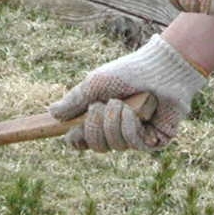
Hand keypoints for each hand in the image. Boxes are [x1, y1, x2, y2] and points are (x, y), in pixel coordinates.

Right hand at [48, 34, 206, 150]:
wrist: (161, 68)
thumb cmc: (128, 72)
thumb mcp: (95, 85)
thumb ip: (74, 100)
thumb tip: (51, 113)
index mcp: (101, 117)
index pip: (81, 140)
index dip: (76, 139)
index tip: (72, 133)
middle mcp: (117, 129)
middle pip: (95, 146)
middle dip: (95, 126)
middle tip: (101, 106)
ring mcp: (135, 136)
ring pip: (113, 145)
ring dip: (114, 122)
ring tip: (123, 103)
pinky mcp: (153, 140)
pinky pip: (132, 143)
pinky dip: (130, 126)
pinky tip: (136, 112)